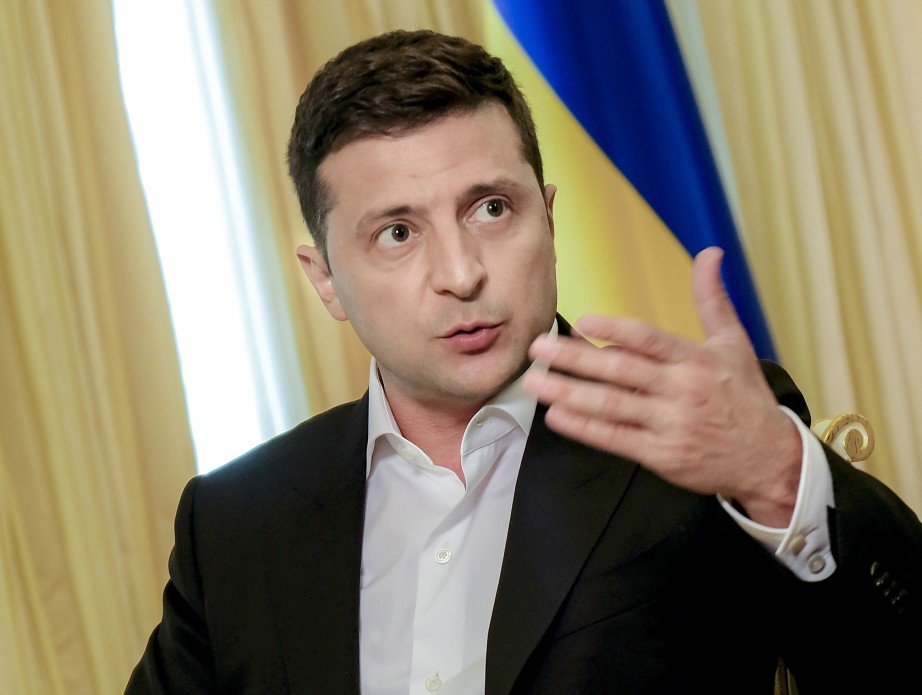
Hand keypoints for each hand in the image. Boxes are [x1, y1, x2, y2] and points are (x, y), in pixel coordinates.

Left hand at [523, 247, 801, 526]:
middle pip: (621, 371)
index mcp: (696, 360)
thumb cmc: (745, 397)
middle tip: (538, 348)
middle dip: (575, 359)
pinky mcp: (662, 456)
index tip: (582, 323)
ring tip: (535, 382)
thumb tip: (711, 253)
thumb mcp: (734, 344)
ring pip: (611, 406)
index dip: (615, 330)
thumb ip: (713, 299)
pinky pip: (616, 439)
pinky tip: (557, 415)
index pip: (649, 340)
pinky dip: (584, 428)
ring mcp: (671, 425)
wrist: (769, 459)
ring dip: (569, 393)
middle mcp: (682, 391)